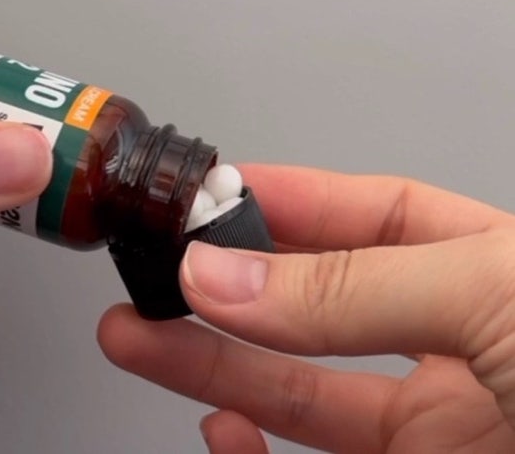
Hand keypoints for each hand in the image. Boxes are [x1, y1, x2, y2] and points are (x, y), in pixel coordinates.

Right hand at [98, 164, 514, 452]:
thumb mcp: (500, 299)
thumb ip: (355, 290)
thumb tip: (227, 270)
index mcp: (495, 275)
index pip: (374, 216)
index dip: (292, 197)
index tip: (216, 190)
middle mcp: (459, 349)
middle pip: (314, 304)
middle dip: (226, 281)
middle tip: (156, 269)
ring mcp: (434, 431)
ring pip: (295, 389)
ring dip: (209, 364)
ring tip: (139, 337)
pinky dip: (251, 447)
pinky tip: (221, 427)